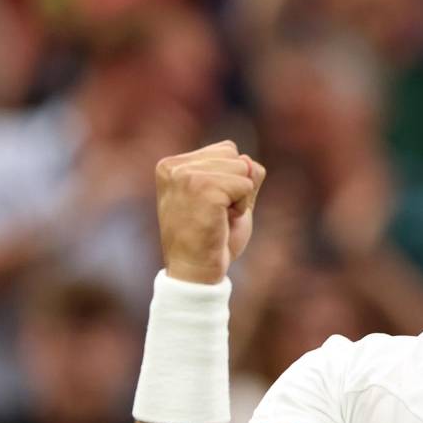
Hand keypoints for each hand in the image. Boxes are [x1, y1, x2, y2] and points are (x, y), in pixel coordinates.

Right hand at [155, 140, 266, 283]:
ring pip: (243, 169)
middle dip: (237, 188)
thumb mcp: (227, 196)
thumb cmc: (211, 237)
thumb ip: (240, 172)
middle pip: (237, 156)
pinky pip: (246, 185)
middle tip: (216, 214)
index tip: (211, 205)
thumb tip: (249, 161)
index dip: (232, 180)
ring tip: (218, 217)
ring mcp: (186, 175)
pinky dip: (243, 206)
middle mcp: (175, 166)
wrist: (196, 272)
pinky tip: (222, 222)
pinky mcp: (202, 187)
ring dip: (240, 197)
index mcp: (173, 165)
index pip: (227, 150)